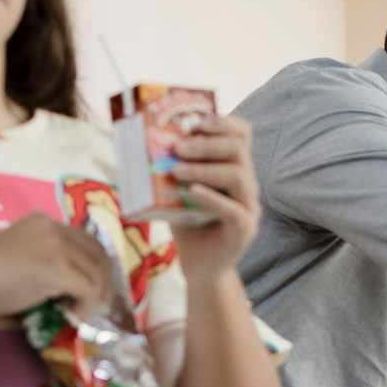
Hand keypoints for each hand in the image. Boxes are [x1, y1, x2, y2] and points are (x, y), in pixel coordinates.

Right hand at [0, 212, 115, 317]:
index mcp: (43, 221)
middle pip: (98, 253)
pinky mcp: (57, 268)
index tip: (93, 285)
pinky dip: (86, 306)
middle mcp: (53, 227)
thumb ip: (48, 256)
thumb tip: (74, 279)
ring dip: (94, 296)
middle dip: (103, 279)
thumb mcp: (22, 254)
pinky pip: (89, 289)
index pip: (85, 239)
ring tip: (79, 311)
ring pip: (97, 272)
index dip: (95, 263)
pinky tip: (71, 315)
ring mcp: (56, 246)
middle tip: (97, 301)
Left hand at [166, 113, 260, 279]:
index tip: (196, 121)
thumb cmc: (188, 225)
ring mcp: (248, 207)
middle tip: (179, 146)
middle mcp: (245, 184)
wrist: (200, 266)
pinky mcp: (244, 229)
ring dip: (205, 168)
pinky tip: (192, 192)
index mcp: (233, 168)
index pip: (241, 134)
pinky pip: (233, 210)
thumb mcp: (176, 191)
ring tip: (177, 170)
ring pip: (238, 175)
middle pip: (238, 149)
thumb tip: (139, 145)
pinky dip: (212, 197)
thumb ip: (169, 170)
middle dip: (206, 143)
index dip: (222, 122)